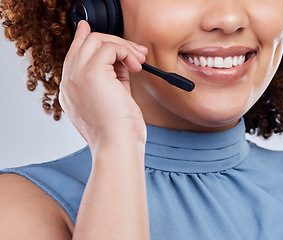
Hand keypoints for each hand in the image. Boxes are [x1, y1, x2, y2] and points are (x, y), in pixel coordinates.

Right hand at [60, 20, 148, 150]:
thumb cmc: (120, 132)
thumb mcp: (114, 100)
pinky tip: (136, 66)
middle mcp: (68, 83)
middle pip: (85, 43)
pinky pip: (109, 47)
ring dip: (124, 46)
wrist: (117, 147)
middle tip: (138, 54)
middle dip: (115, 42)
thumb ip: (113, 78)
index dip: (82, 38)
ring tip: (139, 62)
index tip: (88, 28)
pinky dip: (126, 51)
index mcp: (70, 91)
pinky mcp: (90, 74)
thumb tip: (124, 58)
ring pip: (96, 40)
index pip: (73, 55)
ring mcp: (76, 77)